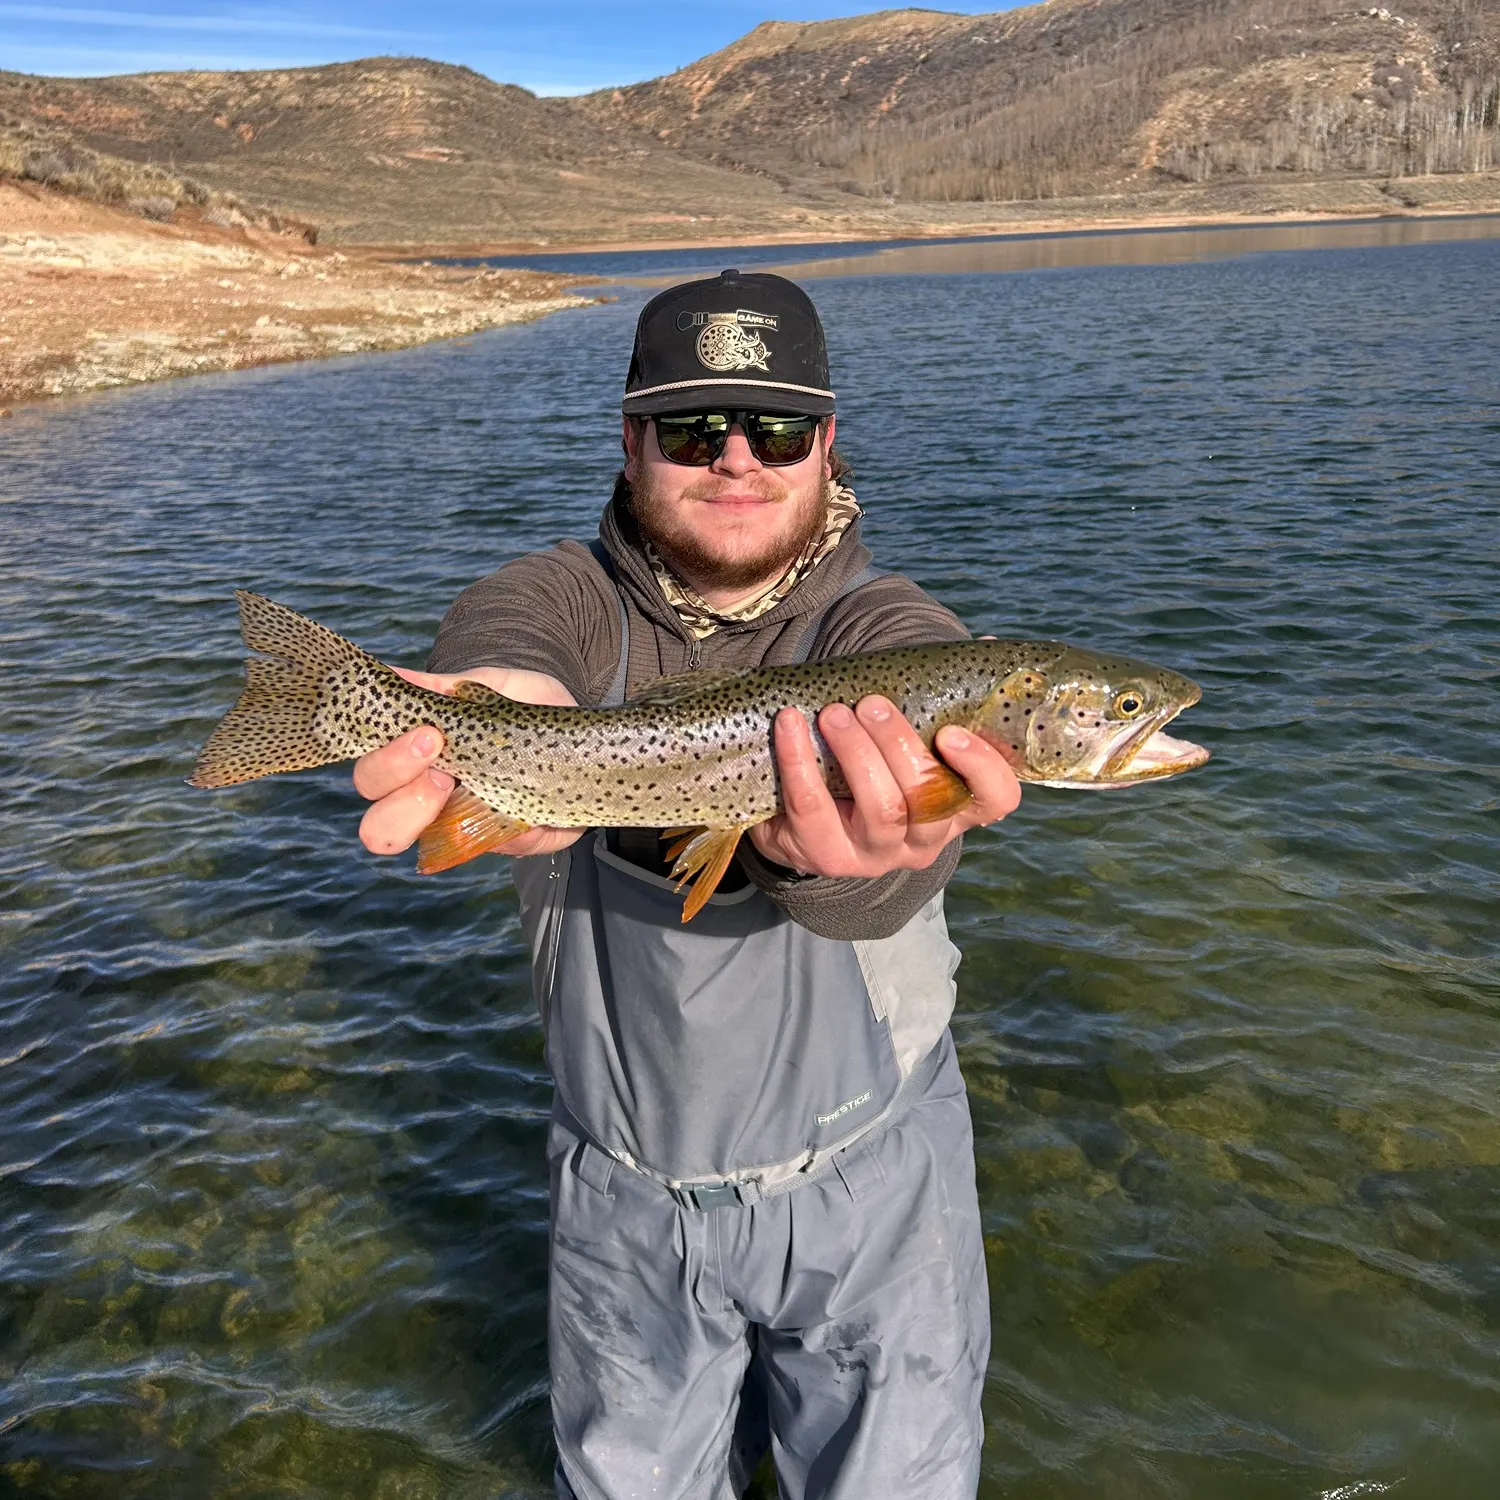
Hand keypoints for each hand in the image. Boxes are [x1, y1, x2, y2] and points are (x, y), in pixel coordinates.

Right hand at [354, 665, 583, 859]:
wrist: (576, 732)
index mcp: (412, 763)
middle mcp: (427, 802)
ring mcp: (464, 826)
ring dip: (434, 823)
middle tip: (443, 768)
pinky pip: (494, 849)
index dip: (387, 763)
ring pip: (424, 848)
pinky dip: (507, 831)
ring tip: (463, 789)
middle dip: (404, 798)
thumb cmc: (518, 706)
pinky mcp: (506, 841)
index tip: (427, 735)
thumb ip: (442, 688)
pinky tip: (525, 809)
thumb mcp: (488, 686)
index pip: (372, 776)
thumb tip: (395, 676)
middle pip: (378, 825)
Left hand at [748, 695, 1020, 878]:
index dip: (982, 768)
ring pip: (881, 810)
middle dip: (899, 745)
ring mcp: (877, 854)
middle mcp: (924, 838)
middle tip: (871, 705)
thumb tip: (985, 642)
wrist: (802, 818)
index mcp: (956, 807)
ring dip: (856, 752)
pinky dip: (800, 761)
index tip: (951, 731)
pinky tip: (789, 724)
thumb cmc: (869, 763)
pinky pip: (814, 808)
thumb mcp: (907, 737)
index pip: (996, 799)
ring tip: (833, 713)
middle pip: (928, 799)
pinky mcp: (827, 856)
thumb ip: (941, 698)